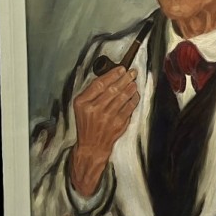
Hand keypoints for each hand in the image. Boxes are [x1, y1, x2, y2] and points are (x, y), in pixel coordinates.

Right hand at [70, 66, 139, 196]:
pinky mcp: (118, 124)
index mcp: (82, 103)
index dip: (112, 75)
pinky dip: (133, 99)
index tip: (120, 69)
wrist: (92, 146)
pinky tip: (135, 94)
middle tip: (131, 72)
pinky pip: (129, 108)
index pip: (99, 84)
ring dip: (130, 87)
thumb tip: (110, 77)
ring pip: (122, 97)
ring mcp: (107, 117)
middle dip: (124, 78)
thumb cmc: (87, 124)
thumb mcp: (80, 107)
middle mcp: (94, 109)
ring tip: (134, 81)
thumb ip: (91, 93)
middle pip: (112, 89)